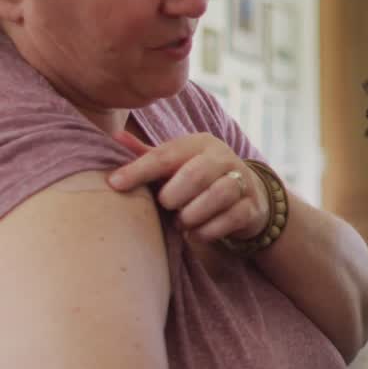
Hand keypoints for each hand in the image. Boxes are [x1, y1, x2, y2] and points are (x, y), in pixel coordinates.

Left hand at [109, 131, 268, 242]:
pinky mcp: (252, 206)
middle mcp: (224, 157)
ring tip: (181, 222)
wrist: (246, 195)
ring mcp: (243, 181)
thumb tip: (115, 136)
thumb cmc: (198, 179)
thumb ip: (148, 155)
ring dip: (193, 214)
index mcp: (200, 143)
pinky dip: (209, 230)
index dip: (139, 170)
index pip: (166, 155)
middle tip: (165, 206)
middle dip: (174, 196)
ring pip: (219, 194)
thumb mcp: (175, 164)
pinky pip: (232, 218)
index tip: (115, 184)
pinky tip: (196, 232)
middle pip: (196, 174)